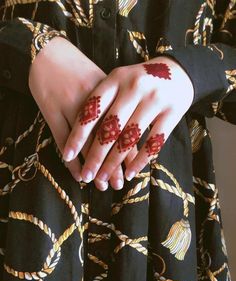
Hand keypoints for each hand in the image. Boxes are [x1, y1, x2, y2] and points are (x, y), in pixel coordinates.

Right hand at [28, 35, 131, 190]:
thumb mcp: (103, 82)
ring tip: (101, 184)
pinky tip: (77, 172)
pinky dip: (71, 158)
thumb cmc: (79, 69)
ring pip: (85, 143)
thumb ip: (117, 104)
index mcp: (111, 92)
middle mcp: (93, 101)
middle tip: (118, 184)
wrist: (50, 52)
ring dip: (93, 166)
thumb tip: (131, 130)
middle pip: (106, 139)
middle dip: (112, 164)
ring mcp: (71, 106)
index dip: (127, 151)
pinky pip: (63, 139)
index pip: (123, 128)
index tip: (133, 170)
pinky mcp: (52, 110)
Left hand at [62, 56, 193, 185]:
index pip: (92, 110)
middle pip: (110, 128)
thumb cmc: (139, 79)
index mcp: (115, 79)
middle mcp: (134, 87)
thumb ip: (103, 101)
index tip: (68, 156)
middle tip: (87, 176)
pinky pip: (154, 142)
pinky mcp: (173, 112)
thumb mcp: (118, 80)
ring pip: (130, 138)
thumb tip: (80, 136)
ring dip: (115, 163)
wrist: (177, 69)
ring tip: (103, 179)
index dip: (78, 135)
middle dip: (96, 156)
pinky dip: (141, 160)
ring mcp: (155, 99)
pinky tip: (130, 174)